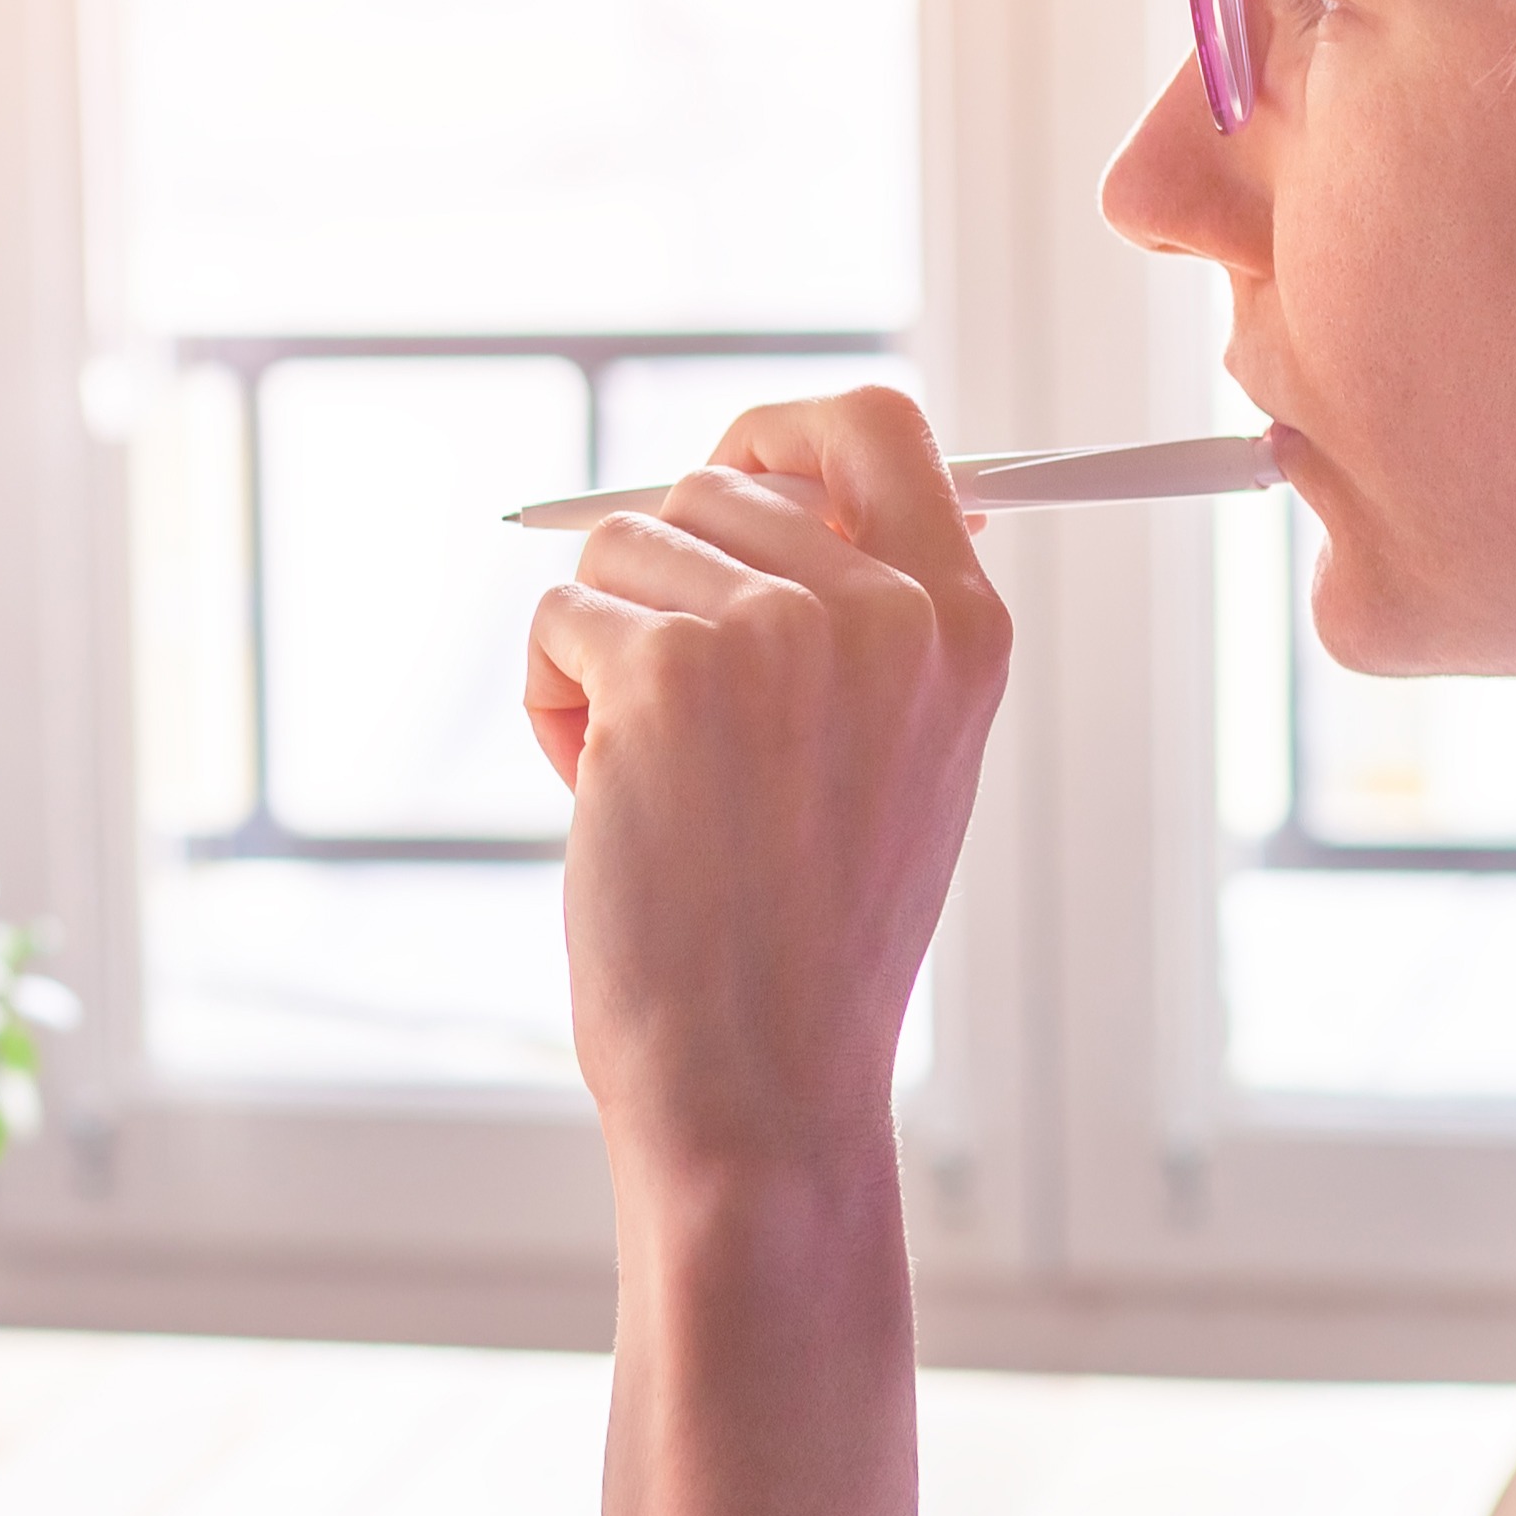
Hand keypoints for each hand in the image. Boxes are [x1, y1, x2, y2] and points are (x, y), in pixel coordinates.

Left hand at [520, 388, 1002, 1515]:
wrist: (761, 1089)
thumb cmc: (805, 943)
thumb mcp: (894, 759)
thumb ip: (860, 618)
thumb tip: (772, 475)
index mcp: (965, 624)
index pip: (871, 426)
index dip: (775, 435)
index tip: (724, 477)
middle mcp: (887, 608)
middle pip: (711, 487)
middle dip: (661, 591)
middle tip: (678, 734)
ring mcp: (781, 633)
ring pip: (618, 552)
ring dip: (600, 658)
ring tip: (652, 787)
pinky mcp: (668, 671)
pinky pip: (557, 619)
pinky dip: (551, 708)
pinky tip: (603, 805)